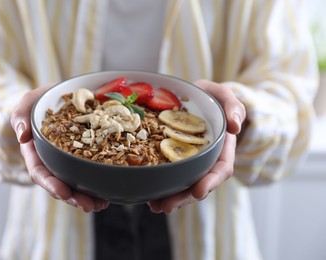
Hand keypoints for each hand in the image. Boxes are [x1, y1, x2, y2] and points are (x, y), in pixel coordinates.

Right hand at [10, 85, 108, 211]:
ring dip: (87, 197)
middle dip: (73, 197)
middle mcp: (50, 161)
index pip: (40, 172)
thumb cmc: (39, 101)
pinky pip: (87, 173)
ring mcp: (65, 161)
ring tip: (102, 204)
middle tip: (89, 206)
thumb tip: (22, 136)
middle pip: (59, 184)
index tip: (63, 193)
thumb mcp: (27, 103)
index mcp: (35, 152)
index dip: (50, 184)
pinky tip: (107, 193)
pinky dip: (97, 184)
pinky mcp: (81, 157)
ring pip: (74, 183)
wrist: (56, 98)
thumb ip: (20, 116)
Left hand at [149, 80, 245, 213]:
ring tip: (154, 206)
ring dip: (170, 197)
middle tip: (166, 206)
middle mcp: (206, 159)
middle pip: (199, 183)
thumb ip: (233, 106)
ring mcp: (190, 161)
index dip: (210, 182)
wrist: (195, 97)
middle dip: (184, 197)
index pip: (220, 169)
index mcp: (221, 148)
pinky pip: (169, 173)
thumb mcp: (224, 95)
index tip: (198, 192)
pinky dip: (160, 184)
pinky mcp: (174, 158)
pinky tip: (148, 194)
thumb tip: (236, 126)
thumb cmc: (212, 97)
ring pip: (183, 183)